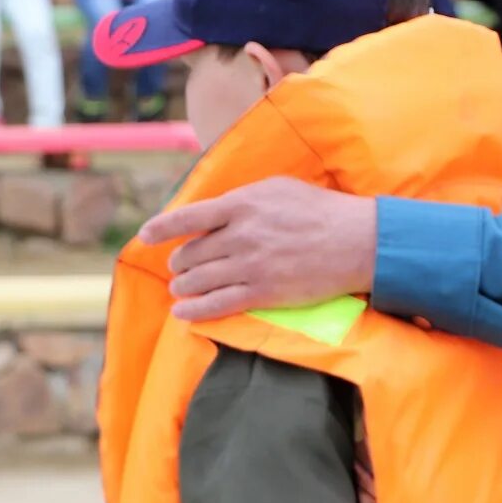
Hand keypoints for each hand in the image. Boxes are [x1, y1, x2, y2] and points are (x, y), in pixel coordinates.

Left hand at [135, 176, 378, 320]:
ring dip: (183, 287)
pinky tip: (183, 313)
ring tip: (180, 290)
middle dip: (179, 263)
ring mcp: (250, 265)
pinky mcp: (262, 292)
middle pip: (190, 253)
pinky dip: (194, 311)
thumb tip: (214, 211)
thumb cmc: (320, 210)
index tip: (145, 235)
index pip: (188, 216)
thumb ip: (243, 199)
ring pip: (198, 280)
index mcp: (242, 204)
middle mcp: (240, 235)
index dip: (161, 227)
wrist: (356, 241)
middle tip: (178, 268)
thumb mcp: (278, 189)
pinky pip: (216, 304)